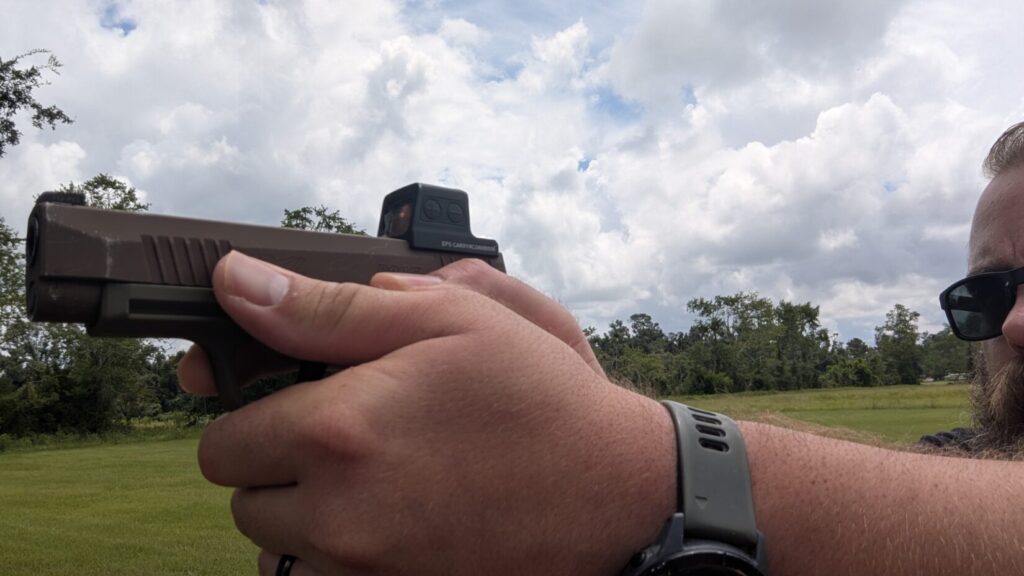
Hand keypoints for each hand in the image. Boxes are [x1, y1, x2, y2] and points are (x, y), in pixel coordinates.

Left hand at [180, 252, 674, 575]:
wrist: (616, 493)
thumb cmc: (536, 395)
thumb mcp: (445, 320)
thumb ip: (325, 308)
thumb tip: (234, 283)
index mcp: (339, 430)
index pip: (223, 441)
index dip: (256, 415)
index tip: (298, 404)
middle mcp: (338, 514)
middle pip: (244, 501)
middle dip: (278, 466)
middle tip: (346, 438)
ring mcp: (367, 571)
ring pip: (278, 551)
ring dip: (305, 518)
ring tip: (373, 482)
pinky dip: (339, 558)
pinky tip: (392, 522)